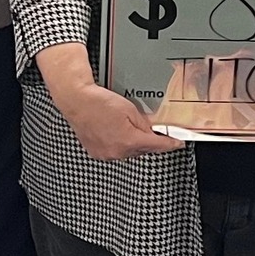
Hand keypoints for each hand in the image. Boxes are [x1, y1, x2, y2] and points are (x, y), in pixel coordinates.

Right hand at [36, 41, 181, 160]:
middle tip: (153, 131)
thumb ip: (144, 125)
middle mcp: (117, 152)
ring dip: (134, 143)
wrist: (76, 101)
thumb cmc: (100, 102)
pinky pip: (116, 152)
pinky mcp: (97, 153)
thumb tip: (152, 133)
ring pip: (129, 152)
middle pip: (142, 150)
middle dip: (150, 141)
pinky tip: (117, 132)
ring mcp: (106, 154)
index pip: (156, 145)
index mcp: (128, 141)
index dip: (169, 144)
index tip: (178, 144)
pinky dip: (121, 144)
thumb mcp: (130, 109)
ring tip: (127, 126)